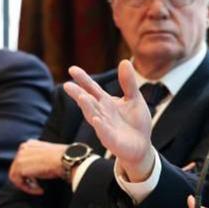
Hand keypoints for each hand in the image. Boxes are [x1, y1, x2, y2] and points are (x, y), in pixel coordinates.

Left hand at [8, 140, 68, 194]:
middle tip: (39, 186)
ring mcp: (19, 157)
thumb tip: (37, 169)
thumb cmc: (62, 158)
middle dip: (28, 178)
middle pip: (18, 168)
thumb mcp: (49, 154)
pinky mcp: (19, 168)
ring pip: (16, 175)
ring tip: (39, 188)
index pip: (24, 160)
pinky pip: (18, 182)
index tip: (39, 179)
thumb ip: (40, 158)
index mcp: (30, 144)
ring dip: (28, 185)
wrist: (65, 159)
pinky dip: (28, 188)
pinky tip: (39, 189)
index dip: (30, 171)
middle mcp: (22, 148)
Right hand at [64, 61, 153, 180]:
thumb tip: (124, 61)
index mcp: (106, 102)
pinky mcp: (111, 140)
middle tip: (67, 85)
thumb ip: (128, 82)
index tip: (72, 69)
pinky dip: (101, 126)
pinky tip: (97, 119)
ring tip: (81, 96)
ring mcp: (105, 127)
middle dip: (78, 94)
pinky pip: (105, 132)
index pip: (92, 89)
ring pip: (93, 115)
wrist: (141, 146)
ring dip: (87, 107)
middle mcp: (102, 113)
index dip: (83, 79)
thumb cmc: (136, 122)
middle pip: (88, 101)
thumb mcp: (134, 98)